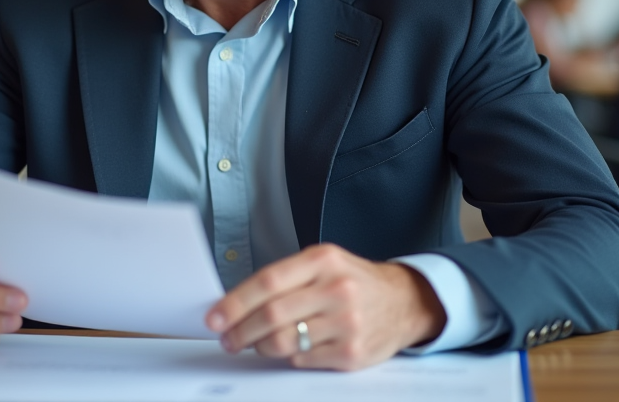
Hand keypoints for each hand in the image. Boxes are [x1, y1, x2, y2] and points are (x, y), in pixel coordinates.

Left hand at [206, 243, 445, 370]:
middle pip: (272, 314)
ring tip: (254, 344)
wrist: (403, 301)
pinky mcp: (352, 353)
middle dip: (240, 330)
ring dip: (259, 346)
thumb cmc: (354, 281)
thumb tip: (237, 302)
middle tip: (227, 338)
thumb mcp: (324, 263)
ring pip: (284, 342)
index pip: (268, 282)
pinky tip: (289, 349)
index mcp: (323, 260)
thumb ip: (286, 278)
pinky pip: (303, 360)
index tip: (215, 316)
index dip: (235, 302)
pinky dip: (289, 357)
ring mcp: (347, 323)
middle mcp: (337, 289)